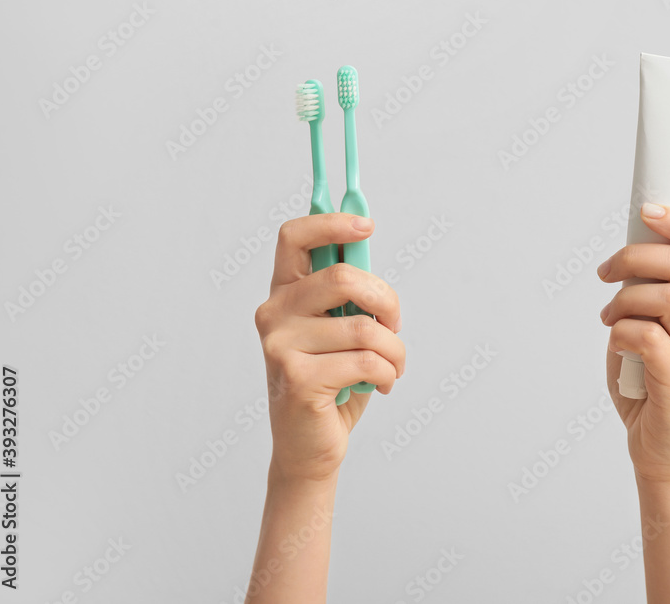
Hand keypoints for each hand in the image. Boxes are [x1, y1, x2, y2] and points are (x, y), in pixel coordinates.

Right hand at [254, 213, 404, 483]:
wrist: (309, 446)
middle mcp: (274, 314)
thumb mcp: (342, 329)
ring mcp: (281, 346)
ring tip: (392, 366)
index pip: (294, 237)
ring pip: (364, 328)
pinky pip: (367, 361)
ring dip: (395, 350)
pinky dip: (388, 373)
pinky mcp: (298, 378)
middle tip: (394, 325)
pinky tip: (382, 384)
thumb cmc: (333, 383)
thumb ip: (349, 293)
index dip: (331, 222)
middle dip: (386, 301)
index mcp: (284, 293)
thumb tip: (366, 242)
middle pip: (342, 277)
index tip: (367, 224)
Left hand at [598, 204, 669, 483]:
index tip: (646, 209)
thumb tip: (626, 255)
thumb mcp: (646, 327)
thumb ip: (644, 293)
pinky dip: (622, 332)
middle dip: (635, 256)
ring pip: (668, 296)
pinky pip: (648, 336)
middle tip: (606, 272)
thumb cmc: (648, 386)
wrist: (660, 450)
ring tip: (609, 317)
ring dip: (626, 299)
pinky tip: (616, 343)